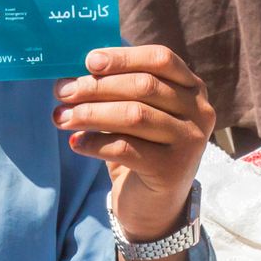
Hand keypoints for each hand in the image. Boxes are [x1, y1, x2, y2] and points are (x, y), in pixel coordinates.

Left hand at [54, 45, 214, 241]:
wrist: (155, 204)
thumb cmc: (141, 147)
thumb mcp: (139, 112)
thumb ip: (121, 88)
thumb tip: (76, 70)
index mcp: (192, 88)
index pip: (161, 59)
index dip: (124, 57)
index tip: (88, 61)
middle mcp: (199, 112)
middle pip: (143, 87)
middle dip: (97, 86)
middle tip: (62, 91)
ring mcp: (189, 141)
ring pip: (134, 115)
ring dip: (90, 113)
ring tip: (61, 116)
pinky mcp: (172, 170)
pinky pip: (125, 148)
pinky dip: (95, 142)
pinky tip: (75, 142)